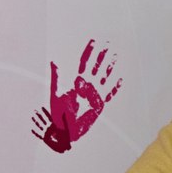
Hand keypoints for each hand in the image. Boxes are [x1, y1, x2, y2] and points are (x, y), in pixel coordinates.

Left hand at [31, 39, 121, 153]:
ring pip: (103, 77)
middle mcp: (86, 86)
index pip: (84, 63)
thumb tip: (52, 62)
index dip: (89, 53)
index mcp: (75, 81)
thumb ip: (56, 77)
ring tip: (115, 56)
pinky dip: (114, 87)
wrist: (65, 131)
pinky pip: (108, 94)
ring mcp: (94, 95)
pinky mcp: (99, 105)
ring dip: (109, 67)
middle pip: (96, 67)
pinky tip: (119, 79)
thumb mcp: (55, 93)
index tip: (94, 41)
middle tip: (108, 43)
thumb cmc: (58, 114)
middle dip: (102, 56)